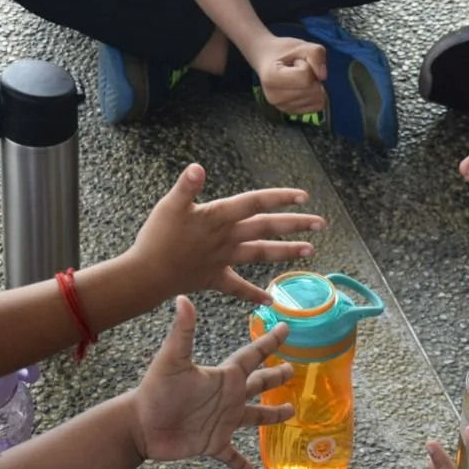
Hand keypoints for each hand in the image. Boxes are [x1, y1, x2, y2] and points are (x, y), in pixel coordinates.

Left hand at [130, 296, 295, 468]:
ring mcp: (222, 421)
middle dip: (276, 377)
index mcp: (223, 377)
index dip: (269, 342)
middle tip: (293, 370)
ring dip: (272, 416)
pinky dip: (241, 463)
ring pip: (254, 417)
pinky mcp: (213, 444)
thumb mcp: (172, 361)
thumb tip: (183, 298)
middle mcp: (227, 397)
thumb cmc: (155, 392)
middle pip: (259, 384)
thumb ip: (182, 332)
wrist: (139, 427)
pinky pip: (232, 455)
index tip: (286, 328)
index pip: (252, 356)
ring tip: (290, 412)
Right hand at [131, 163, 325, 303]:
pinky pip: (237, 287)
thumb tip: (198, 167)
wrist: (147, 275)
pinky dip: (253, 294)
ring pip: (260, 254)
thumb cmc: (156, 237)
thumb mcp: (169, 205)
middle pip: (266, 228)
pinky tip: (270, 301)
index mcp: (219, 217)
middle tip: (321, 224)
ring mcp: (224, 259)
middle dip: (295, 225)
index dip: (279, 198)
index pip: (255, 203)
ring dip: (286, 252)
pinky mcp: (215, 278)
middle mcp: (227, 238)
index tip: (303, 196)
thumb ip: (187, 186)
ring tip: (310, 251)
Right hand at [251, 35, 327, 114]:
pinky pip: (317, 106)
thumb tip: (323, 76)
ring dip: (314, 86)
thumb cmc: (283, 51)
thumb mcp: (301, 45)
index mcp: (271, 78)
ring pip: (317, 100)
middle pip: (312, 90)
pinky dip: (315, 95)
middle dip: (312, 77)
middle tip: (299, 70)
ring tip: (299, 78)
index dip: (307, 66)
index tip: (296, 62)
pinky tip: (302, 87)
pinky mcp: (291, 112)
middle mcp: (274, 97)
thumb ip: (316, 54)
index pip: (305, 78)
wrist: (267, 59)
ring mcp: (282, 107)